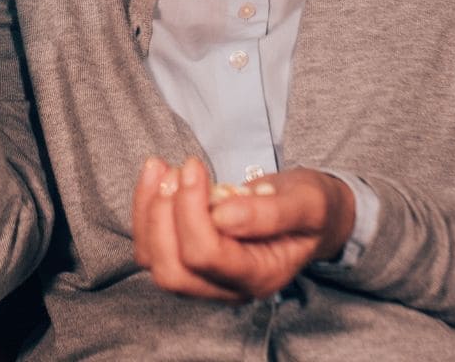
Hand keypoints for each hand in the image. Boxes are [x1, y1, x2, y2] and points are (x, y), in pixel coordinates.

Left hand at [131, 157, 354, 301]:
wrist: (309, 213)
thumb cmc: (310, 208)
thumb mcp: (306, 203)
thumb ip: (271, 213)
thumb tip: (224, 215)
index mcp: (260, 276)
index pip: (207, 256)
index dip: (190, 210)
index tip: (194, 166)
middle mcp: (228, 287)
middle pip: (173, 269)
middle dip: (164, 215)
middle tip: (177, 169)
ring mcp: (204, 279)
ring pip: (154, 260)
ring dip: (149, 211)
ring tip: (163, 167)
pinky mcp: (187, 261)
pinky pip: (151, 246)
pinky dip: (145, 210)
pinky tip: (157, 175)